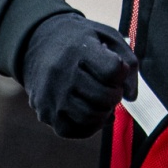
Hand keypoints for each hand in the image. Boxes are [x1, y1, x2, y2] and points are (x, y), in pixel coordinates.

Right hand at [19, 13, 137, 139]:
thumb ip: (127, 61)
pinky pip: (73, 131)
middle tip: (111, 88)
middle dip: (115, 95)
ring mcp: (51, 95)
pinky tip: (89, 111)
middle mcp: (61, 73)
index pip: (113, 71)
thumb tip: (131, 96)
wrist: (35, 43)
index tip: (115, 69)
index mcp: (78, 49)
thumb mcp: (106, 36)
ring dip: (104, 113)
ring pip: (91, 118)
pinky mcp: (44, 112)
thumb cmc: (78, 41)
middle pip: (105, 97)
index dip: (122, 72)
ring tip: (100, 100)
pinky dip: (87, 125)